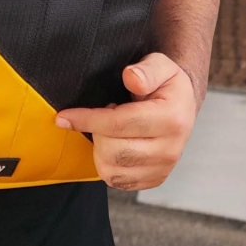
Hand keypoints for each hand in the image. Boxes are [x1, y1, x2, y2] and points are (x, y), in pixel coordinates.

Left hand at [55, 52, 197, 190]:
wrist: (182, 106)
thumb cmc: (167, 84)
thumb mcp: (161, 65)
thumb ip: (146, 70)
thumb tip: (131, 77)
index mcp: (171, 119)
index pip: (118, 124)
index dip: (86, 120)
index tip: (63, 116)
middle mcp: (170, 149)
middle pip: (112, 151)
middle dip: (96, 132)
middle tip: (105, 113)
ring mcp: (163, 168)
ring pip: (110, 170)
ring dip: (100, 149)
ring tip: (111, 130)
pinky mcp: (154, 180)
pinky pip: (116, 181)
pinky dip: (106, 164)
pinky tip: (114, 144)